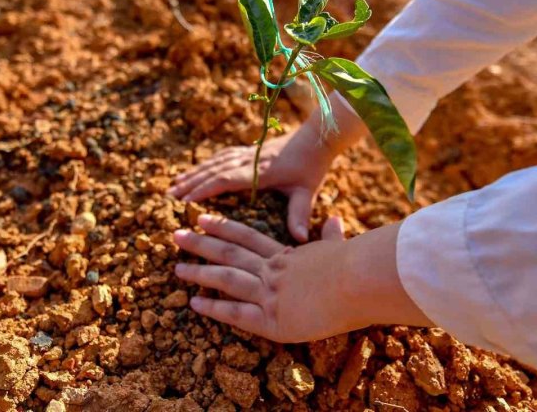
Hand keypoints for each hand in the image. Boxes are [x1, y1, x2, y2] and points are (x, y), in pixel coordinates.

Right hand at [170, 97, 367, 241]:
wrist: (316, 137)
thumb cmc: (312, 167)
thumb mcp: (306, 191)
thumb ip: (300, 214)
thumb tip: (299, 239)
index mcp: (259, 172)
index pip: (226, 180)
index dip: (205, 189)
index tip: (186, 201)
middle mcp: (248, 161)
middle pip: (213, 170)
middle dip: (190, 183)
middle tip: (168, 196)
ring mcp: (247, 154)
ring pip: (214, 163)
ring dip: (193, 173)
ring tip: (174, 184)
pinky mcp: (248, 151)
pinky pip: (221, 157)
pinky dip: (205, 165)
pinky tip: (196, 171)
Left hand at [173, 214, 431, 342]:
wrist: (360, 282)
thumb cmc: (356, 267)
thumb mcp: (339, 248)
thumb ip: (331, 235)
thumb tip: (335, 218)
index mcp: (287, 255)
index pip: (247, 237)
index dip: (223, 228)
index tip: (203, 219)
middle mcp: (273, 270)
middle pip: (229, 254)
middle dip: (200, 244)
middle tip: (176, 236)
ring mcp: (270, 293)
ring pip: (226, 280)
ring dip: (199, 273)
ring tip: (176, 268)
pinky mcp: (272, 319)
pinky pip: (236, 313)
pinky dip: (214, 309)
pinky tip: (194, 304)